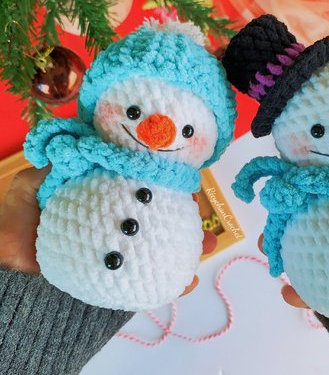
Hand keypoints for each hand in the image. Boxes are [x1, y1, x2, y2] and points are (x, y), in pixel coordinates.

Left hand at [0, 168, 216, 297]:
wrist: (11, 280)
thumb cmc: (18, 230)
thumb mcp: (31, 189)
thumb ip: (54, 166)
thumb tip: (80, 145)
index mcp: (103, 198)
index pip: (140, 184)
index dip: (162, 178)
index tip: (179, 176)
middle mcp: (118, 223)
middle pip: (160, 214)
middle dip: (186, 210)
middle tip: (198, 208)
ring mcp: (123, 251)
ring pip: (163, 245)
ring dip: (191, 245)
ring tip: (209, 244)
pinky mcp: (121, 278)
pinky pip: (152, 281)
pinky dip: (174, 281)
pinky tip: (189, 279)